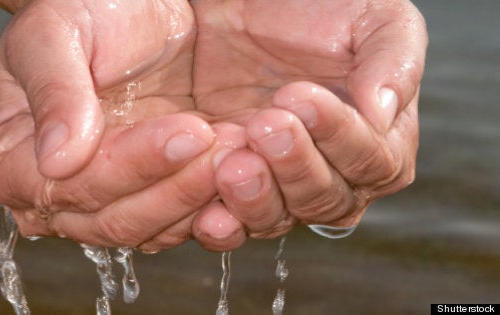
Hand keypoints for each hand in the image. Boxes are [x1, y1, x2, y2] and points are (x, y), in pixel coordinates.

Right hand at [0, 0, 223, 249]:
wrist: (132, 8)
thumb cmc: (83, 11)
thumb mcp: (56, 33)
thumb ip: (54, 92)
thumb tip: (56, 161)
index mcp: (14, 155)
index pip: (66, 186)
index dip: (128, 166)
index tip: (186, 133)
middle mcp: (59, 190)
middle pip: (112, 220)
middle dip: (174, 188)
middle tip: (223, 146)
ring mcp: (110, 198)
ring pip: (154, 228)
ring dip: (201, 198)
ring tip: (241, 153)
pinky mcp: (154, 194)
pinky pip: (183, 220)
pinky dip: (216, 204)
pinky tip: (245, 171)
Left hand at [190, 0, 427, 249]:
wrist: (244, 2)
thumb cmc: (317, 5)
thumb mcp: (370, 16)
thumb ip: (392, 61)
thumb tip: (384, 115)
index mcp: (376, 138)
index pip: (372, 163)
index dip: (340, 138)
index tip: (302, 98)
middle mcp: (331, 171)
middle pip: (325, 200)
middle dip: (295, 166)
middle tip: (264, 124)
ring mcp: (277, 182)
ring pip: (278, 217)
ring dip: (257, 199)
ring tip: (233, 165)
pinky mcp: (231, 184)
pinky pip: (230, 219)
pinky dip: (220, 222)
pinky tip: (206, 212)